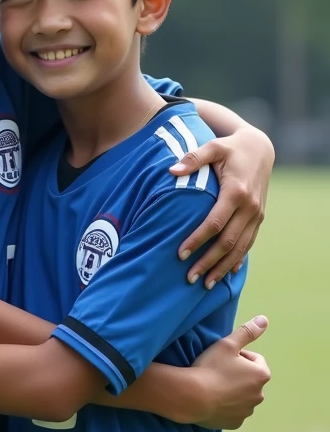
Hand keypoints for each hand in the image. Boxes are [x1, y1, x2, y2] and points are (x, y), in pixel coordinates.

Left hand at [170, 126, 273, 286]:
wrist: (260, 149)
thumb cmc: (231, 148)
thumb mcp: (213, 147)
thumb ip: (193, 158)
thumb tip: (172, 170)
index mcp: (236, 192)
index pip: (214, 223)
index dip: (198, 240)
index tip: (180, 254)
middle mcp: (249, 207)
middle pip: (227, 242)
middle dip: (209, 262)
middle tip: (189, 278)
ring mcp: (256, 215)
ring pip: (240, 248)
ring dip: (223, 268)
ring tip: (206, 284)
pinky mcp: (259, 218)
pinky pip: (249, 244)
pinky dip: (238, 260)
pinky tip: (227, 273)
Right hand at [191, 316, 270, 428]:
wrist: (192, 397)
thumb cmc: (210, 367)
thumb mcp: (227, 344)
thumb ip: (247, 332)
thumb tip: (265, 319)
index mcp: (261, 374)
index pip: (254, 359)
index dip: (238, 355)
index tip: (222, 358)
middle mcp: (259, 395)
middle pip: (249, 378)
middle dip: (237, 374)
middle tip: (216, 370)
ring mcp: (247, 411)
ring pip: (242, 395)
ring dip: (232, 390)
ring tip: (213, 385)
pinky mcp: (236, 423)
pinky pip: (233, 411)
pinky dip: (226, 405)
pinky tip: (212, 399)